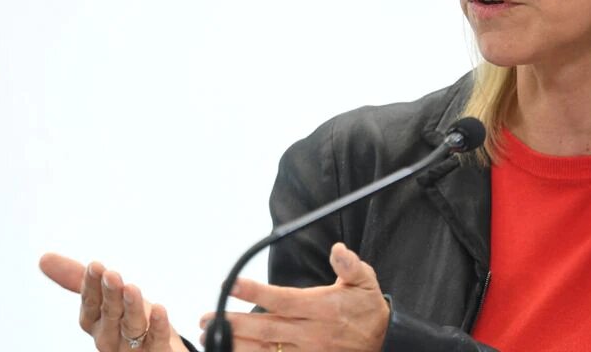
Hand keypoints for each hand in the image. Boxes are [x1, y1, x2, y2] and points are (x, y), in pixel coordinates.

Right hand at [39, 252, 189, 351]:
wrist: (159, 348)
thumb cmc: (129, 319)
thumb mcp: (106, 295)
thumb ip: (78, 279)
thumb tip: (43, 258)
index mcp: (97, 322)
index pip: (90, 304)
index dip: (91, 286)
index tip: (96, 265)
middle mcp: (111, 337)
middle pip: (110, 315)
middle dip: (110, 295)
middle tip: (112, 274)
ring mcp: (133, 349)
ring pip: (130, 328)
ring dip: (131, 309)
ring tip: (132, 288)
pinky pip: (156, 341)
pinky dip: (158, 326)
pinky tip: (160, 310)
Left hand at [200, 243, 389, 350]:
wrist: (384, 342)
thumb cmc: (367, 308)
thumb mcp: (365, 280)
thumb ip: (349, 265)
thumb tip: (338, 249)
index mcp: (323, 308)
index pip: (282, 299)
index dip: (254, 292)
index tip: (230, 284)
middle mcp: (313, 333)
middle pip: (266, 328)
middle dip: (234, 323)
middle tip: (206, 317)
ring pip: (267, 351)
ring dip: (237, 344)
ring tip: (211, 336)